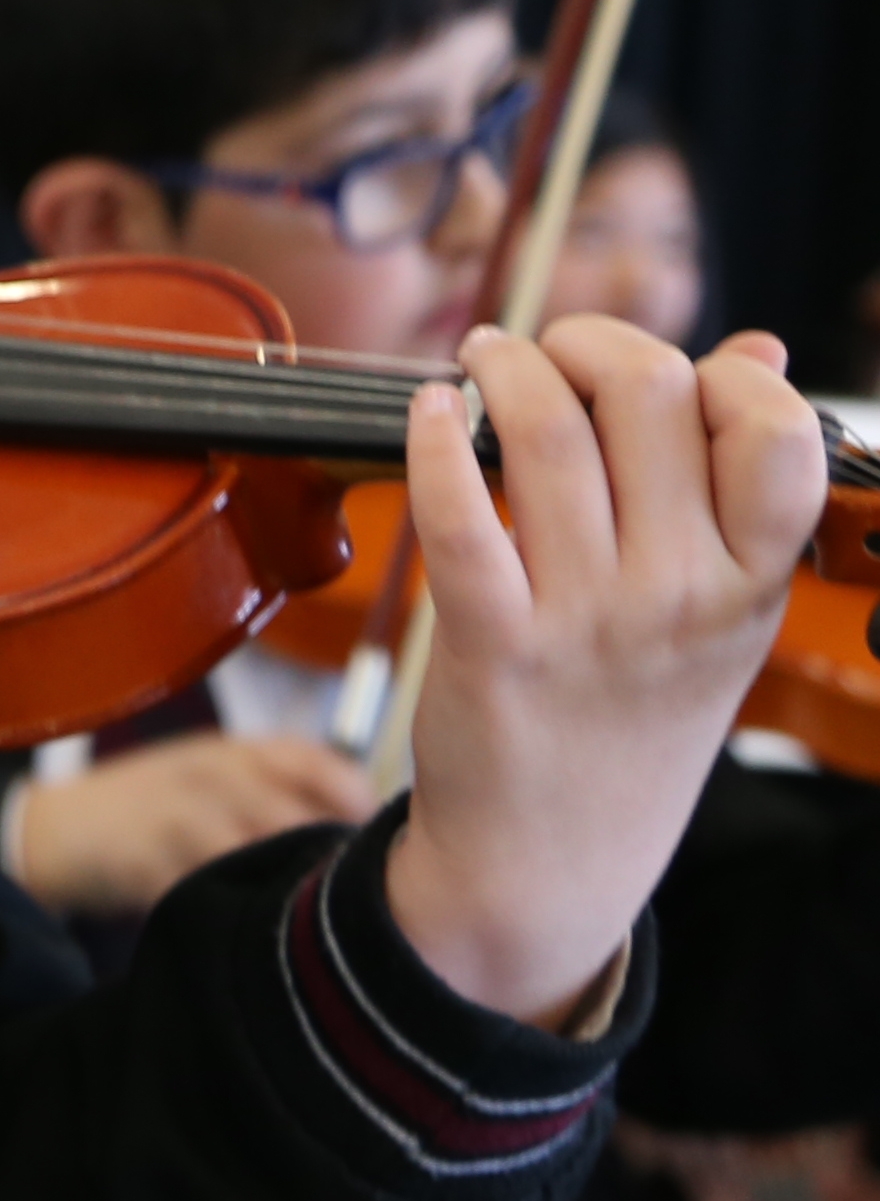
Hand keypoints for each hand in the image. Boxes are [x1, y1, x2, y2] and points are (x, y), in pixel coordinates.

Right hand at [7, 733, 375, 921]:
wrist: (54, 830)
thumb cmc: (152, 806)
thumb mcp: (213, 776)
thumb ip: (280, 792)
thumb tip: (365, 837)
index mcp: (235, 751)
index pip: (320, 765)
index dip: (355, 804)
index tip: (377, 842)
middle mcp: (210, 774)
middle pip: (294, 815)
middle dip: (322, 856)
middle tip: (349, 896)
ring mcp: (174, 815)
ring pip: (254, 853)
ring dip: (281, 887)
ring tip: (300, 920)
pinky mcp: (143, 860)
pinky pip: (204, 892)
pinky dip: (229, 913)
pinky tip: (241, 928)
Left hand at [385, 318, 823, 1028]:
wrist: (554, 857)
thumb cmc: (634, 715)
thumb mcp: (723, 608)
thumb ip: (740, 482)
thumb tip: (758, 350)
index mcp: (753, 581)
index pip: (775, 430)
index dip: (716, 372)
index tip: (664, 373)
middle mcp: (681, 594)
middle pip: (650, 397)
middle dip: (591, 343)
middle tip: (551, 350)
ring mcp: (588, 620)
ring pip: (549, 435)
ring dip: (505, 369)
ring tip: (484, 360)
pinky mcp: (492, 644)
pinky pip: (460, 516)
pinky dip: (433, 442)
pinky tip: (425, 412)